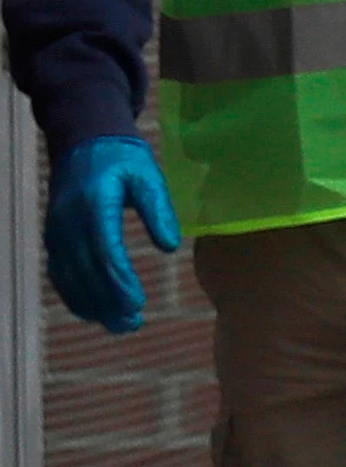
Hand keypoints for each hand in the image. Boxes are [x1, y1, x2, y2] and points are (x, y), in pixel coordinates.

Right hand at [40, 133, 177, 334]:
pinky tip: (93, 312)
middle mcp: (68, 222)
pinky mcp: (54, 237)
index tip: (137, 304)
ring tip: (120, 325)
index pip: (105, 251)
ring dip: (92, 304)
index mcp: (94, 205)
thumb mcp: (147, 176)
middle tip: (133, 324)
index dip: (119, 281)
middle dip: (108, 301)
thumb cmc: (122, 159)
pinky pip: (59, 272)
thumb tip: (169, 247)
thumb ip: (159, 209)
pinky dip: (73, 295)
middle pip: (85, 271)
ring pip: (69, 277)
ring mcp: (57, 231)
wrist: (83, 141)